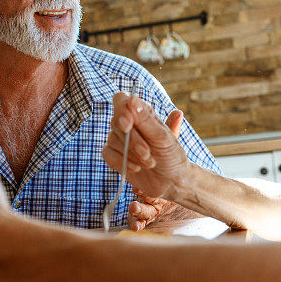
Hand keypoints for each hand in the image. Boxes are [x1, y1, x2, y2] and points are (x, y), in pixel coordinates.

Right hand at [120, 109, 200, 230]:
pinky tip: (137, 168)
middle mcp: (129, 123)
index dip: (121, 110)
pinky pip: (108, 154)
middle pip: (116, 123)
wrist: (172, 181)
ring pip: (112, 139)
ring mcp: (120, 139)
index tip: (128, 125)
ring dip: (131, 154)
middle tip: (148, 154)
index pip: (121, 100)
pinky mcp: (114, 155)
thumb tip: (132, 100)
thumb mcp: (162, 137)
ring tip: (150, 163)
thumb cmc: (171, 156)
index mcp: (142, 113)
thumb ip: (146, 120)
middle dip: (132, 141)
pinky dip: (122, 162)